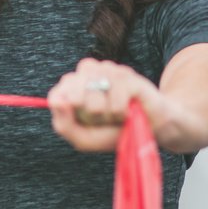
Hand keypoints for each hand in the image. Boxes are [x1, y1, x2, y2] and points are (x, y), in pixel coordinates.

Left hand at [47, 58, 164, 151]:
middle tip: (103, 119)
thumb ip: (63, 124)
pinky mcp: (127, 76)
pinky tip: (129, 110)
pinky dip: (121, 114)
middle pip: (74, 96)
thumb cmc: (113, 132)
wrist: (150, 131)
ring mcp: (108, 70)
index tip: (84, 120)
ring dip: (106, 115)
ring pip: (94, 97)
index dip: (70, 113)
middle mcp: (88, 72)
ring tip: (117, 114)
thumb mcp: (83, 138)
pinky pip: (115, 100)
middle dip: (89, 116)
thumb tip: (56, 101)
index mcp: (73, 84)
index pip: (57, 95)